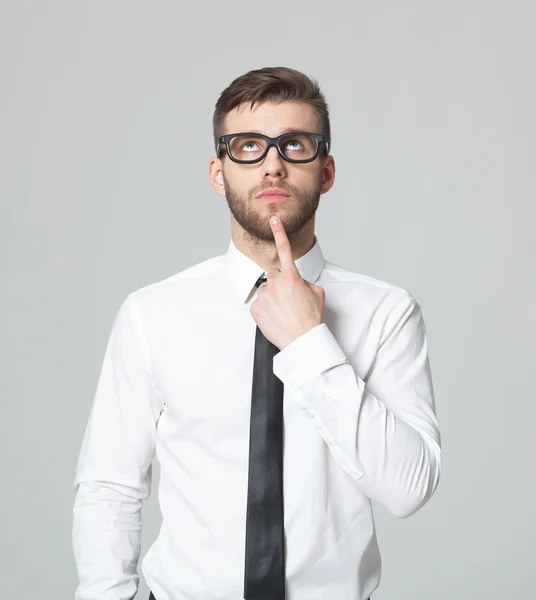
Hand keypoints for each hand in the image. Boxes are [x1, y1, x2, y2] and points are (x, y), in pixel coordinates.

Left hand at [250, 216, 324, 350]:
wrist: (303, 341)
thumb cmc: (311, 319)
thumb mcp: (317, 293)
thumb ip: (304, 282)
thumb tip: (296, 282)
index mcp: (292, 278)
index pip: (284, 250)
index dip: (279, 233)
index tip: (274, 220)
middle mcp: (275, 284)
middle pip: (274, 277)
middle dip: (280, 285)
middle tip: (290, 301)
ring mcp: (264, 296)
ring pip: (266, 291)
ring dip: (273, 298)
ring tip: (284, 312)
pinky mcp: (255, 309)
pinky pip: (259, 304)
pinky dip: (266, 310)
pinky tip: (276, 317)